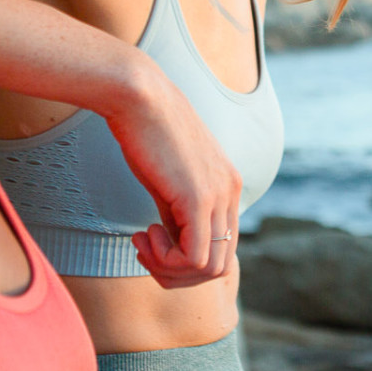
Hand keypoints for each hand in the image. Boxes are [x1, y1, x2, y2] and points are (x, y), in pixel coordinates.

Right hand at [107, 61, 241, 287]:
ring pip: (209, 268)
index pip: (223, 248)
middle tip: (145, 251)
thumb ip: (178, 212)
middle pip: (220, 266)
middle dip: (178, 273)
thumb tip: (174, 246)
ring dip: (169, 269)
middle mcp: (232, 192)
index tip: (152, 241)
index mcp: (229, 185)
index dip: (186, 260)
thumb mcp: (168, 180)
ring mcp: (219, 195)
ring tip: (142, 243)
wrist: (140, 97)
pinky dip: (166, 261)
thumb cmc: (146, 132)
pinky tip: (144, 236)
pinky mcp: (198, 198)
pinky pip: (194, 258)